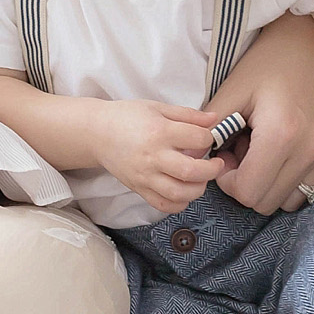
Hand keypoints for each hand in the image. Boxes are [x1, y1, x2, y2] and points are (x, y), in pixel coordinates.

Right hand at [91, 100, 224, 216]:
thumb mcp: (158, 108)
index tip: (207, 137)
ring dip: (198, 189)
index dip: (209, 138)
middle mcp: (153, 157)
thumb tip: (215, 119)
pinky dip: (179, 203)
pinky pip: (163, 205)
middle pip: (191, 171)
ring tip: (201, 179)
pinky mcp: (139, 189)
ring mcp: (145, 176)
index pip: (197, 139)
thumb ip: (188, 115)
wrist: (97, 133)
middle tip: (217, 164)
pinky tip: (184, 191)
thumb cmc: (127, 117)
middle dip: (212, 170)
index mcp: (159, 132)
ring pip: (179, 193)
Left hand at [203, 12, 313, 213]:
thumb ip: (210, 133)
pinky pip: (313, 182)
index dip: (228, 182)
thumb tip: (194, 162)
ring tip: (265, 148)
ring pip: (292, 199)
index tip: (225, 158)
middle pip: (268, 202)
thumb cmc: (266, 62)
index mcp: (282, 135)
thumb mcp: (231, 92)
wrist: (311, 39)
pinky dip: (294, 174)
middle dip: (248, 183)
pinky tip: (287, 144)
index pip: (248, 193)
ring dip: (272, 182)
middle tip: (242, 150)